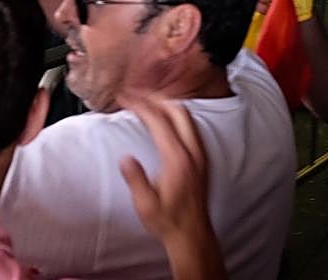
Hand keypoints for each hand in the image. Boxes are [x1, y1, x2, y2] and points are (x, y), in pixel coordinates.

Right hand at [119, 96, 223, 275]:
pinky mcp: (203, 157)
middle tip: (135, 92)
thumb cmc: (168, 221)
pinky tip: (164, 117)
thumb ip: (136, 179)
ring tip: (146, 100)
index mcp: (178, 159)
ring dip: (166, 103)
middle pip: (177, 109)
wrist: (193, 235)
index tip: (124, 96)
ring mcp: (201, 153)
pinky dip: (175, 113)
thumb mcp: (146, 204)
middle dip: (154, 96)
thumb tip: (126, 158)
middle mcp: (193, 152)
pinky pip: (191, 124)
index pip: (158, 120)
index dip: (140, 104)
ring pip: (187, 115)